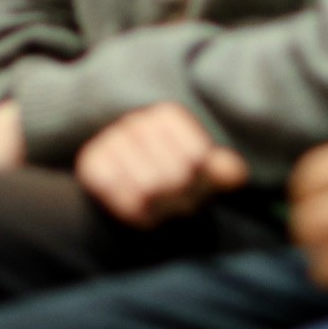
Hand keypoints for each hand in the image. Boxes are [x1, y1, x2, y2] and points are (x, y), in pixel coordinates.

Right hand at [75, 101, 248, 227]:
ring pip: (148, 189)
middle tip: (175, 204)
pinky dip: (133, 212)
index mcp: (168, 116)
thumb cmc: (172, 182)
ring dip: (157, 209)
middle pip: (174, 175)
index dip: (200, 184)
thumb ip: (219, 172)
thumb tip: (236, 174)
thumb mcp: (201, 176)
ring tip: (157, 208)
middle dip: (179, 199)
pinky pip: (121, 197)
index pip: (197, 158)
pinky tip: (138, 210)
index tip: (193, 188)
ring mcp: (111, 139)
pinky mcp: (91, 163)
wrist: (126, 192)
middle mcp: (137, 121)